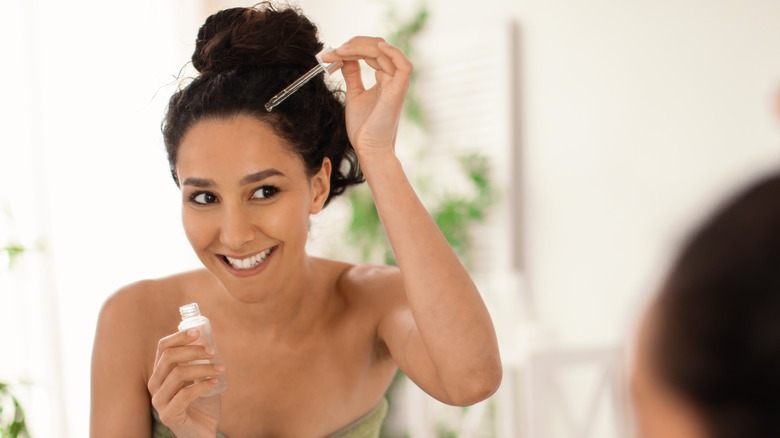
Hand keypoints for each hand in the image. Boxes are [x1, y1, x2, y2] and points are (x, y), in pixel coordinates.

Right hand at [148, 329, 224, 436]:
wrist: (202, 431)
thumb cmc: (202, 402)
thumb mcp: (199, 377)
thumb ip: (199, 360)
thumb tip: (210, 338)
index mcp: (161, 372)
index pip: (163, 347)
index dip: (179, 337)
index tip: (198, 331)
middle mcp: (155, 385)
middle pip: (169, 357)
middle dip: (193, 350)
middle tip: (213, 352)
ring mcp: (159, 401)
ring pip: (178, 374)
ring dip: (203, 368)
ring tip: (221, 368)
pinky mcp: (168, 415)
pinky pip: (185, 394)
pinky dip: (203, 385)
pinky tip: (215, 382)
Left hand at [321, 37, 411, 154]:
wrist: (369, 148)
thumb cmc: (364, 128)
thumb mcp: (354, 94)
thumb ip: (352, 75)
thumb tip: (346, 57)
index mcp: (384, 79)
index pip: (373, 52)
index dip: (353, 47)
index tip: (331, 53)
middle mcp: (393, 79)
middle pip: (379, 47)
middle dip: (354, 44)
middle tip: (333, 51)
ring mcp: (396, 84)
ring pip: (385, 52)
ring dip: (361, 46)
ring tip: (341, 51)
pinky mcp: (398, 91)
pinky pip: (403, 66)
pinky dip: (392, 53)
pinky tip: (376, 47)